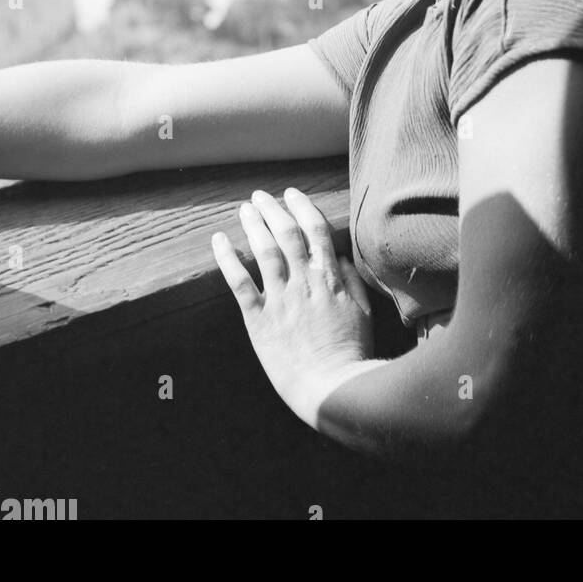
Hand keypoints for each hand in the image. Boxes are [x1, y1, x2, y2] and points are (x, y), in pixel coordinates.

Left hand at [212, 187, 377, 427]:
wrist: (331, 387)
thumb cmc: (351, 352)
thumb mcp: (363, 311)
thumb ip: (352, 280)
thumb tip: (341, 256)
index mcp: (330, 278)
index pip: (315, 230)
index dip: (302, 207)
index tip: (292, 193)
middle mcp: (304, 282)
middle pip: (286, 233)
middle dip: (273, 209)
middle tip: (260, 196)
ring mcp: (280, 299)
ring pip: (264, 251)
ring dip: (253, 225)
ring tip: (244, 209)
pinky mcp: (259, 319)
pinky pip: (239, 283)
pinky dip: (227, 259)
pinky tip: (219, 240)